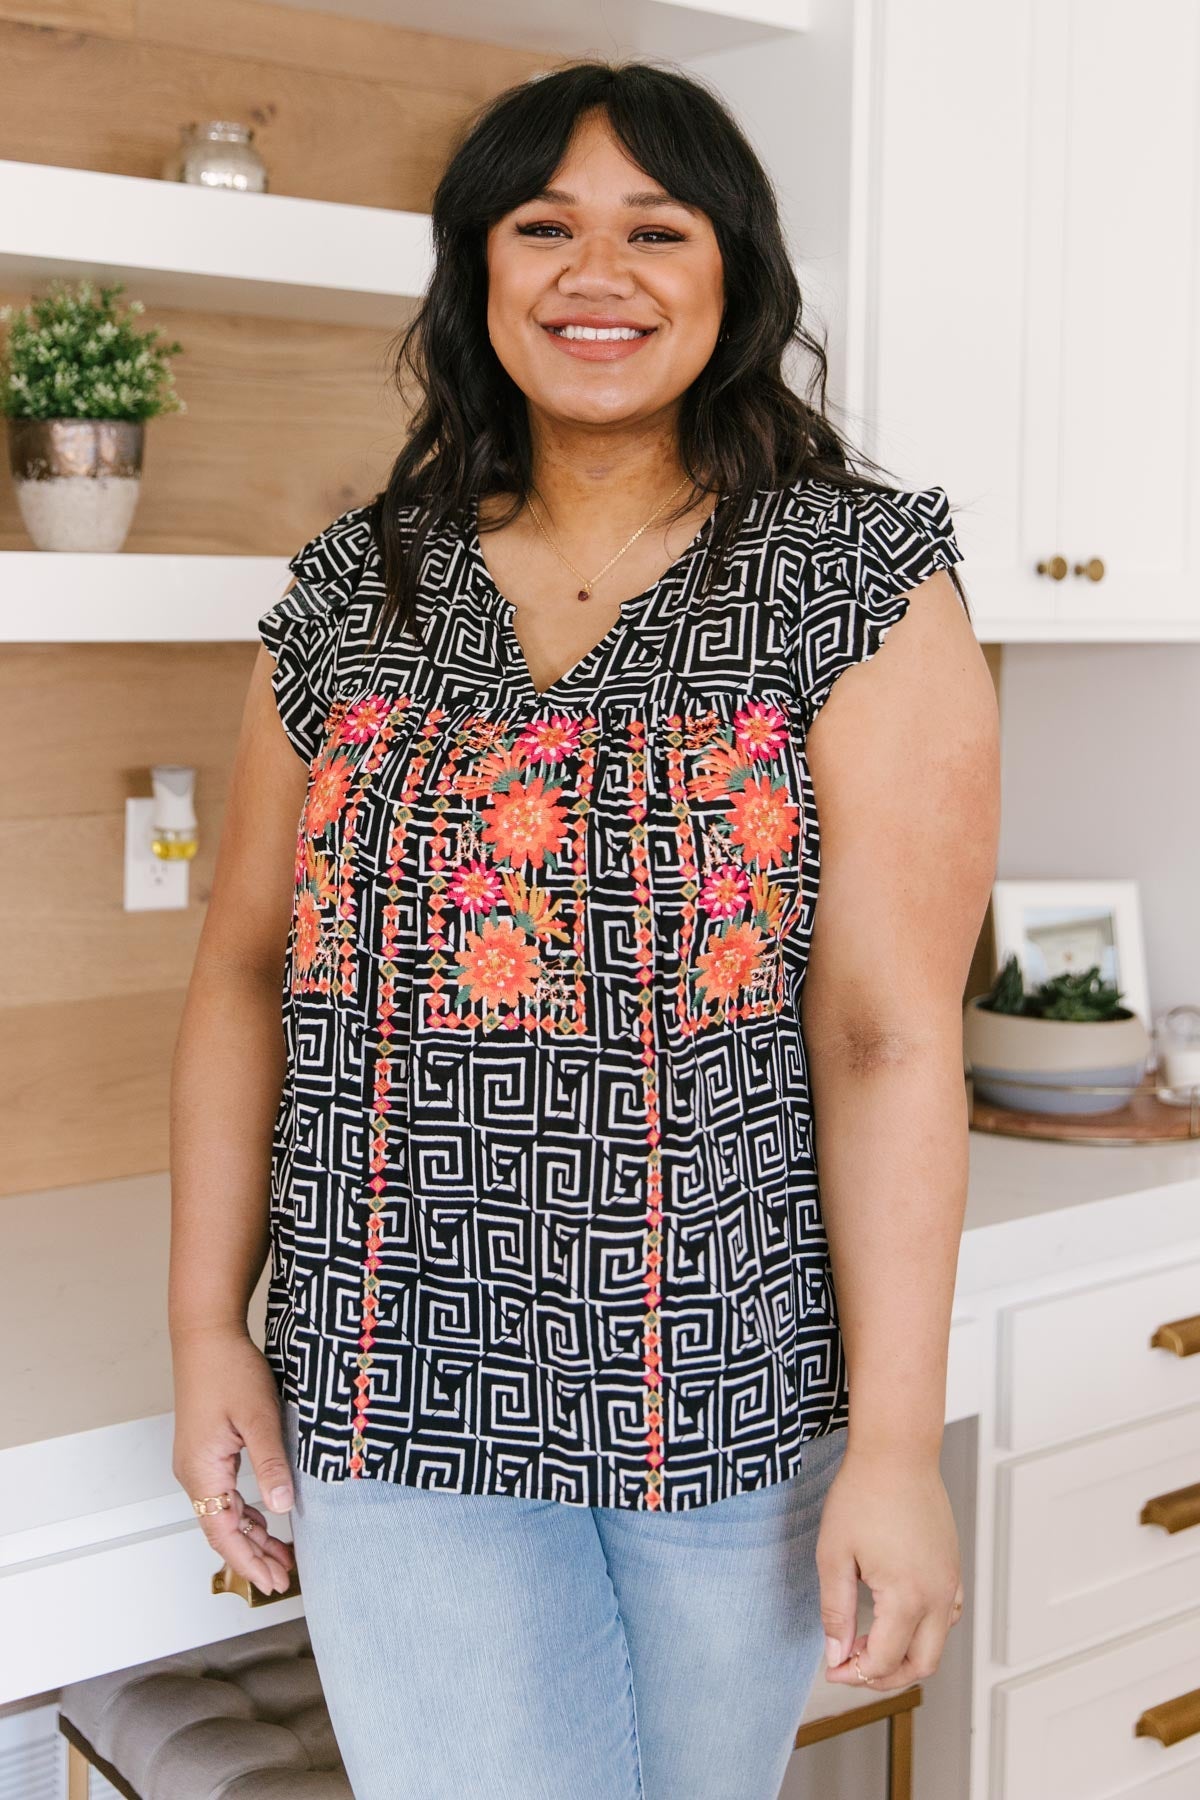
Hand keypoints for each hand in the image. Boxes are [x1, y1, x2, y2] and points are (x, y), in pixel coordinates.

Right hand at [171, 1324, 296, 1597]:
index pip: (224, 1533)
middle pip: (222, 1530)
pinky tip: (265, 1518)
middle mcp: (193, 1473)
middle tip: (283, 1578)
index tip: (272, 1582)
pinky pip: (223, 1494)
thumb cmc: (230, 1370)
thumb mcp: (259, 1417)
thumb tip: (283, 1507)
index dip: (248, 1561)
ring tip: (281, 1556)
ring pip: (223, 1514)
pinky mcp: (206, 1451)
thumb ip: (270, 1464)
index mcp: (202, 1471)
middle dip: (252, 1556)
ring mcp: (197, 1463)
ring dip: (251, 1536)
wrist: (206, 1336)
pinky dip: (245, 1512)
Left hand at [815, 1442, 963, 1690]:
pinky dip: (925, 1631)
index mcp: (908, 1597)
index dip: (854, 1674)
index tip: (831, 1669)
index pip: (884, 1660)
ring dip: (906, 1655)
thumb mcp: (834, 1555)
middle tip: (851, 1666)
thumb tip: (837, 1653)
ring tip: (870, 1643)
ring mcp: (951, 1581)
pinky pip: (948, 1616)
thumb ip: (835, 1611)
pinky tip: (897, 1618)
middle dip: (884, 1677)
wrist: (897, 1452)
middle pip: (921, 1665)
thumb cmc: (863, 1493)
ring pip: (938, 1644)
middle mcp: (938, 1596)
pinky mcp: (953, 1567)